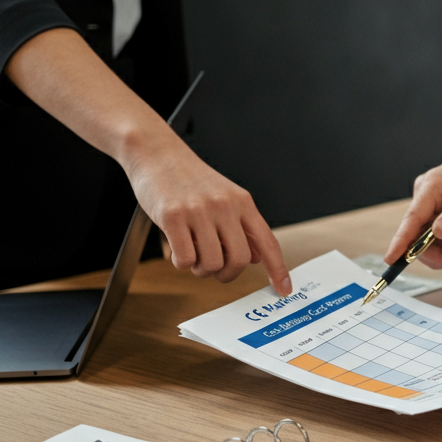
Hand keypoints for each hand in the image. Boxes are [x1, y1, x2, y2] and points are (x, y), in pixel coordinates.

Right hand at [124, 137, 288, 287]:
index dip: (278, 269)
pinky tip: (175, 247)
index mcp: (242, 202)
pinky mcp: (173, 216)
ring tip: (191, 252)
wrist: (157, 153)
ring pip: (211, 264)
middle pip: (239, 260)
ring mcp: (199, 210)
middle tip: (214, 269)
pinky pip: (185, 260)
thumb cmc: (190, 179)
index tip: (283, 289)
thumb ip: (242, 227)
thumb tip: (258, 257)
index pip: (268, 242)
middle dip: (227, 274)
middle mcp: (225, 206)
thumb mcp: (225, 197)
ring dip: (200, 269)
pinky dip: (181, 262)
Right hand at [384, 121, 441, 268]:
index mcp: (434, 185)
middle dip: (438, 255)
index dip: (401, 242)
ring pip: (426, 240)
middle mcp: (427, 193)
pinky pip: (435, 236)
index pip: (412, 219)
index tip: (390, 259)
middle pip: (417, 235)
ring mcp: (431, 202)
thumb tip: (437, 232)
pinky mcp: (439, 209)